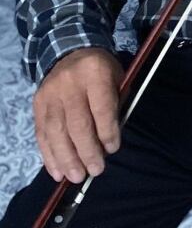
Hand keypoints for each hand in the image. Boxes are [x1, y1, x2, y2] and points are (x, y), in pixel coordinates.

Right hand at [32, 48, 122, 182]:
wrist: (71, 50)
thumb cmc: (102, 70)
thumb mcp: (117, 77)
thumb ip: (115, 105)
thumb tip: (109, 142)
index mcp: (95, 72)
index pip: (101, 107)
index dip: (107, 132)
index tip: (113, 149)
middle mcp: (69, 83)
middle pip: (77, 123)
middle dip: (87, 151)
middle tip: (96, 171)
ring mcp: (50, 94)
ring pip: (56, 131)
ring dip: (66, 158)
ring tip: (76, 177)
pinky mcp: (37, 104)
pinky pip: (42, 134)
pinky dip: (49, 155)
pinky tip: (58, 172)